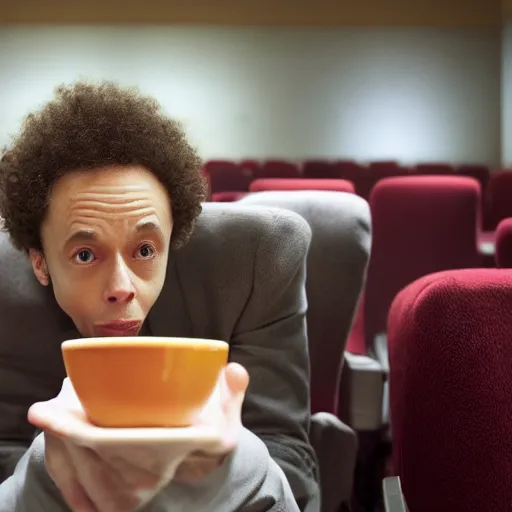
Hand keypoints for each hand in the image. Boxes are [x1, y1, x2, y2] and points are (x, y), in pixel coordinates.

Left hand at [28, 363, 248, 511]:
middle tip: (47, 407)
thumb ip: (231, 391)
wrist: (201, 472)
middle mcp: (145, 480)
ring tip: (53, 420)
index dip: (71, 427)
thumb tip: (231, 368)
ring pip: (79, 470)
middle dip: (61, 430)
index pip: (111, 441)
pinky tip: (61, 448)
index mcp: (171, 451)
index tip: (44, 409)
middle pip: (87, 454)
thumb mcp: (225, 417)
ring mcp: (128, 496)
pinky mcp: (116, 505)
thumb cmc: (208, 439)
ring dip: (60, 445)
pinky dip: (64, 468)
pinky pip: (78, 490)